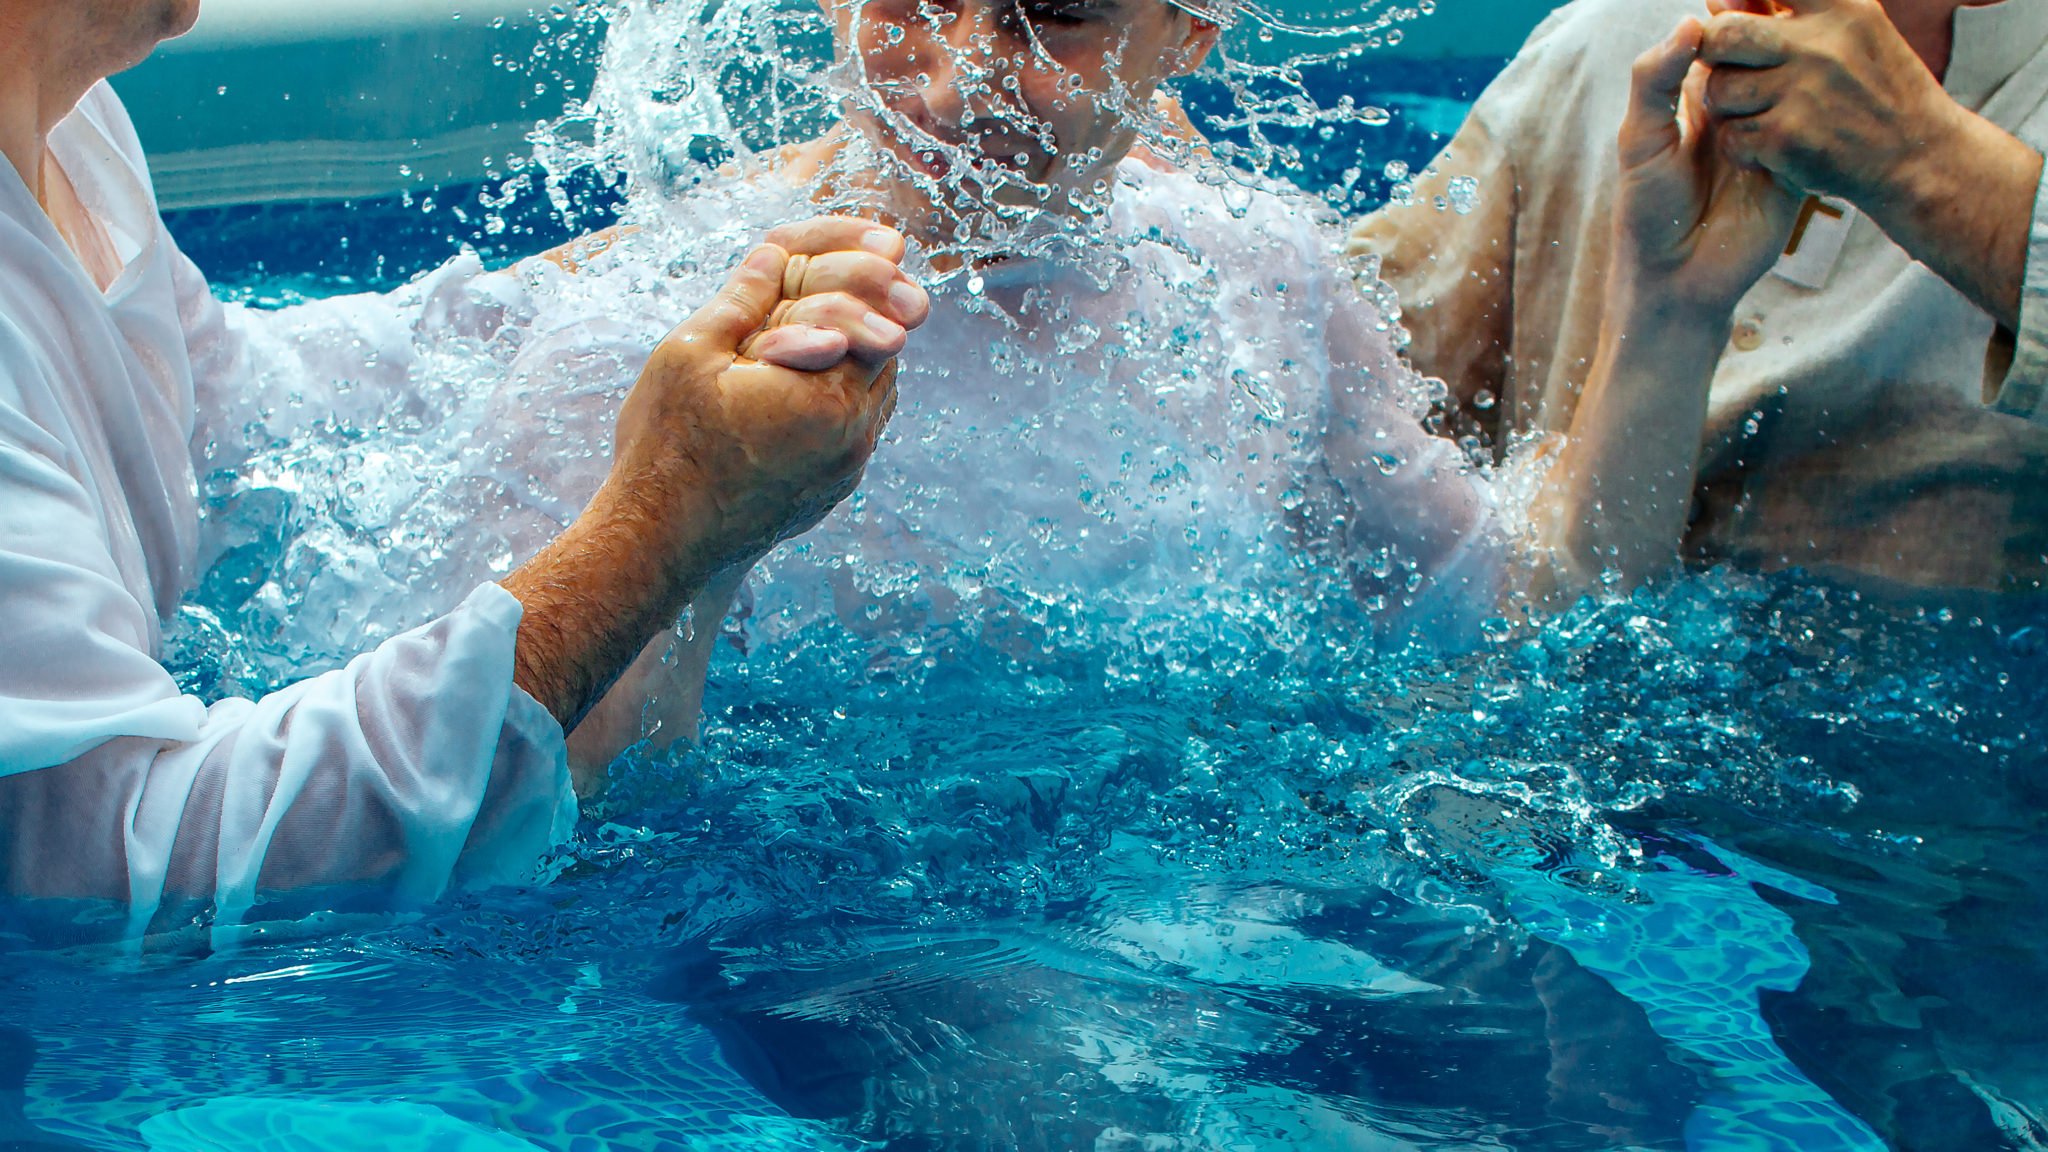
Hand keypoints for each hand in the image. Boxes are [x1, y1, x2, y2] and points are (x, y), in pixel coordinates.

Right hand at [608, 218, 927, 573]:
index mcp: (826, 398)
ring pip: (877, 396)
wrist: (658, 541)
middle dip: (871, 315)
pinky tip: (812, 380)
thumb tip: (773, 254)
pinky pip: (859, 431)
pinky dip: (846, 398)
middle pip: (885, 358)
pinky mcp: (831, 492)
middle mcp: (851, 438)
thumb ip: (741, 299)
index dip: (870, 283)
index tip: (885, 248)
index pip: (875, 322)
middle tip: (871, 278)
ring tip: (831, 328)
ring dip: (860, 358)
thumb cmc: (668, 447)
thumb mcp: (691, 353)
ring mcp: (845, 471)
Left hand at [1611, 17, 1801, 322]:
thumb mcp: (1640, 139)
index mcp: (1697, 95)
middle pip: (1763, 54)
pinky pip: (1804, 130)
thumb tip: (1691, 22)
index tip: (1742, 12)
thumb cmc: (1648, 208)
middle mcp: (1738, 109)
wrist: (1677, 277)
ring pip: (1788, 86)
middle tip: (1747, 67)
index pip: (1723, 38)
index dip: (1734, 20)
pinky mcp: (1795, 165)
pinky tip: (1770, 153)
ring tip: (1746, 127)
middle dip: (1761, 50)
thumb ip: (1654, 79)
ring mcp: (1770, 135)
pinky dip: (1792, 131)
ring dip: (1777, 90)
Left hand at [1698, 0, 2042, 329]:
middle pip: (1722, 34)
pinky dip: (1742, 148)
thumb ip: (1790, 14)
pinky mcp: (1788, 139)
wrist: (1920, 159)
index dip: (1738, 3)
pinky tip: (1770, 149)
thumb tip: (1716, 1)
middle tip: (1731, 71)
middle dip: (1714, 54)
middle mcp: (1820, 45)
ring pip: (1718, 89)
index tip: (1733, 13)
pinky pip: (1730, 136)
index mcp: (1840, 9)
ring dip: (1728, 108)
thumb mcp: (1853, 35)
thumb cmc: (1877, 93)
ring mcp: (1803, 92)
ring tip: (1760, 115)